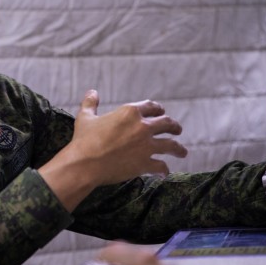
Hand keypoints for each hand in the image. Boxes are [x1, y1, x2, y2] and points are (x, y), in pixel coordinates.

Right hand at [71, 89, 186, 183]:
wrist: (84, 164)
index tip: (161, 111)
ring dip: (178, 148)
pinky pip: (160, 166)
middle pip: (166, 123)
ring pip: (171, 145)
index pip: (151, 106)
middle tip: (177, 129)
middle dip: (174, 126)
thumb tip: (92, 92)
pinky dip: (164, 169)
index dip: (158, 108)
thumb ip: (90, 103)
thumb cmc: (83, 140)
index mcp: (130, 112)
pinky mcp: (145, 164)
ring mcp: (146, 146)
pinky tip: (164, 172)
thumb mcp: (85, 117)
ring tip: (182, 152)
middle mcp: (142, 127)